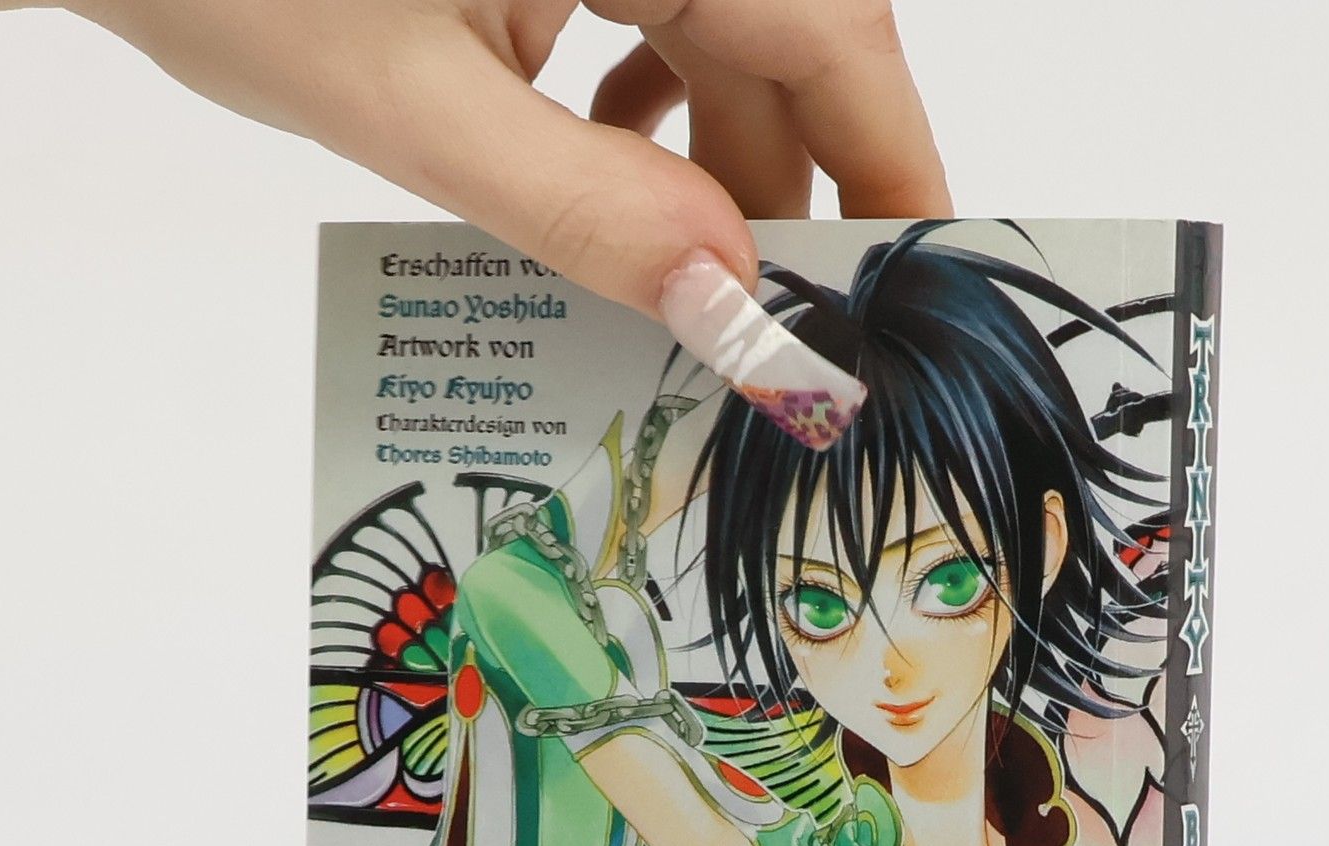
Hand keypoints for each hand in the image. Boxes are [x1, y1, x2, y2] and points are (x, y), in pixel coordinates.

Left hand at [85, 0, 951, 312]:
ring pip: (727, 36)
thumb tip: (735, 310)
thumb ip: (587, 210)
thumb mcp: (418, 111)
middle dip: (794, 187)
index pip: (833, 27)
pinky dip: (652, 106)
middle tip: (786, 332)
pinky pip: (659, 16)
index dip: (890, 165)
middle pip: (790, 37)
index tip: (911, 289)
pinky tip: (610, 163)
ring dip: (719, 161)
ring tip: (686, 278)